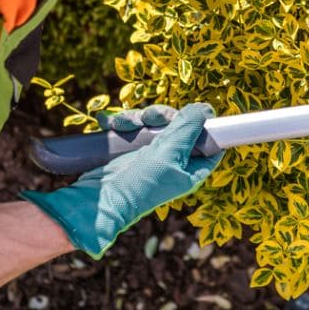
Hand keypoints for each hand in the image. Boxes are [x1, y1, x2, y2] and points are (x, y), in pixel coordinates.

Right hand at [22, 103, 221, 258]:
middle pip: (179, 125)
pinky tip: (109, 123)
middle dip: (162, 116)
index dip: (204, 125)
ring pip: (153, 123)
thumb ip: (188, 130)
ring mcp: (150, 155)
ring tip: (122, 124)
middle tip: (150, 118)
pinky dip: (122, 122)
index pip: (209, 143)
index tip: (195, 112)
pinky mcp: (129, 150)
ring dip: (137, 118)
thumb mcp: (168, 154)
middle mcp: (173, 161)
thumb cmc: (140, 184)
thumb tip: (206, 109)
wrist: (99, 200)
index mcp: (191, 168)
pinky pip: (131, 128)